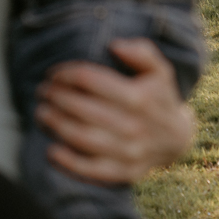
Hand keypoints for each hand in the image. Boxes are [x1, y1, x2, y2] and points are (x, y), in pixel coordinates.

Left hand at [35, 37, 195, 184]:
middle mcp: (134, 125)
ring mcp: (129, 152)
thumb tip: (115, 45)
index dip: (66, 74)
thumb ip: (142, 52)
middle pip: (83, 109)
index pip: (90, 80)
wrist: (177, 140)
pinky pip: (92, 170)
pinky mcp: (124, 172)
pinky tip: (51, 150)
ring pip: (83, 138)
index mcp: (139, 97)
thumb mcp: (160, 70)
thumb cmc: (159, 98)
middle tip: (43, 92)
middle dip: (57, 97)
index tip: (54, 74)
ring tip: (41, 113)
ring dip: (56, 124)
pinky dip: (69, 162)